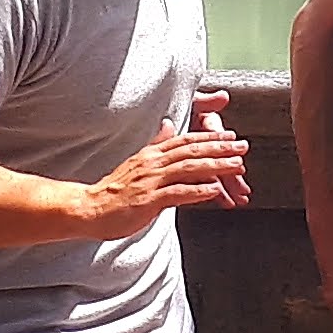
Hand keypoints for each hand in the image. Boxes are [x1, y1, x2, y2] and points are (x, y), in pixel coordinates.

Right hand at [83, 115, 253, 233]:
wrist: (89, 207)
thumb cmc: (114, 190)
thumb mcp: (137, 161)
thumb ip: (156, 144)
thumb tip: (168, 125)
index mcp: (151, 154)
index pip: (185, 140)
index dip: (210, 137)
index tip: (231, 134)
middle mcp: (153, 163)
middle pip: (192, 151)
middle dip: (220, 147)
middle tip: (243, 146)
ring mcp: (151, 181)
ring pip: (189, 169)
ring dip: (216, 166)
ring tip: (237, 166)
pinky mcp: (149, 200)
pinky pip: (177, 193)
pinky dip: (198, 190)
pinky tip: (215, 190)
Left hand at [189, 88, 251, 204]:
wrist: (162, 112)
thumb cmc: (181, 106)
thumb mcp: (191, 101)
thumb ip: (206, 101)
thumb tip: (222, 97)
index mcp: (205, 123)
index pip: (215, 138)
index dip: (226, 149)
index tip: (237, 160)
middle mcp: (205, 140)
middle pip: (218, 159)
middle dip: (231, 176)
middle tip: (242, 190)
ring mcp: (200, 154)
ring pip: (213, 171)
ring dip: (227, 186)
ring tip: (237, 200)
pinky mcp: (192, 165)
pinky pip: (203, 179)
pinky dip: (214, 190)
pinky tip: (224, 200)